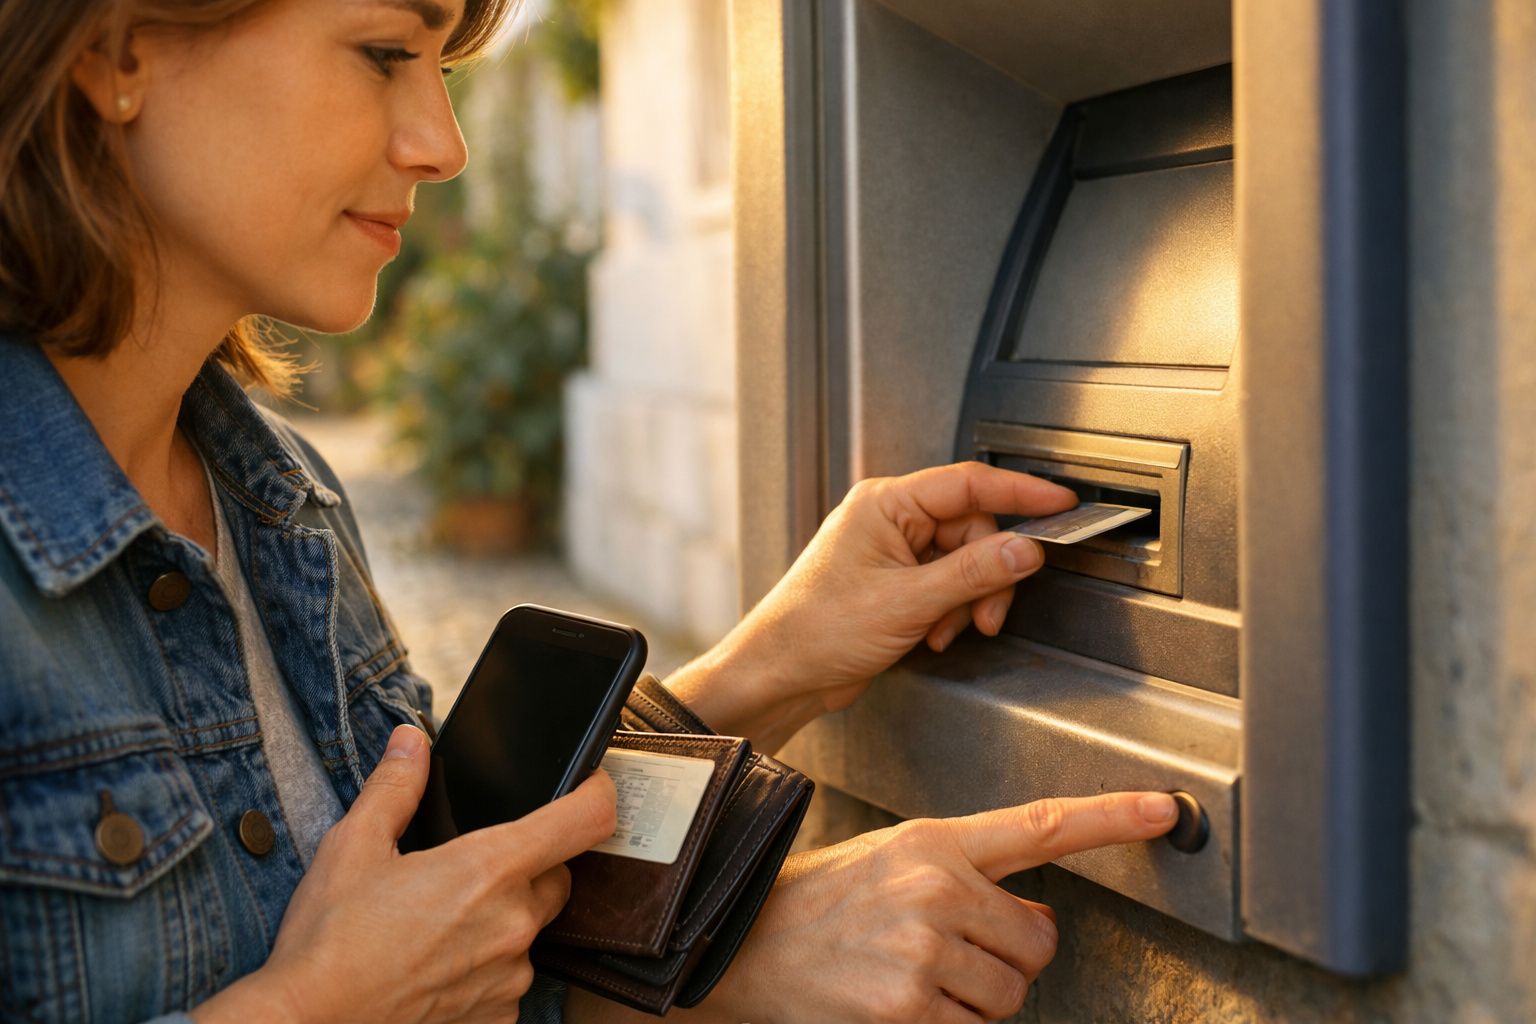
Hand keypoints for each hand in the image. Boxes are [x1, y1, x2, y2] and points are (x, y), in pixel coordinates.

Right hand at [190, 725, 616, 1023]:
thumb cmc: (328, 943)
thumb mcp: (353, 847)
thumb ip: (396, 787)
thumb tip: (412, 741)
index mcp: (489, 868)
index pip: (585, 819)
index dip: (595, 793)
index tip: (589, 786)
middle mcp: (514, 923)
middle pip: (557, 877)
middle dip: (527, 867)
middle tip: (469, 872)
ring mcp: (510, 977)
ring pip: (530, 933)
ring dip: (501, 923)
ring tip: (438, 927)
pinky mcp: (498, 1018)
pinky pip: (509, 982)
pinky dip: (484, 971)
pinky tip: (436, 967)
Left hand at [669, 462, 1075, 745]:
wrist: (780, 674)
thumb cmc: (815, 630)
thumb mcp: (908, 601)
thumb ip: (974, 573)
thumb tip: (1025, 549)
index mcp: (885, 503)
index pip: (970, 484)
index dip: (1021, 494)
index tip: (1061, 504)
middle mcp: (888, 520)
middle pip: (973, 530)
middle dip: (988, 574)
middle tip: (988, 610)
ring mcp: (891, 552)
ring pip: (963, 562)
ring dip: (967, 600)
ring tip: (948, 629)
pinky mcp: (893, 583)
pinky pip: (945, 586)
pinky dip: (950, 612)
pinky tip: (933, 635)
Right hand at [696, 791, 1178, 1023]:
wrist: (741, 945)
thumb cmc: (820, 903)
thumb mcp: (892, 861)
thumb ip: (965, 877)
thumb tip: (1034, 922)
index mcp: (934, 842)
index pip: (1040, 826)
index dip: (1112, 818)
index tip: (1167, 812)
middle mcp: (935, 890)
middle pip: (1040, 943)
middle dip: (1009, 958)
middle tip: (947, 951)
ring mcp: (923, 952)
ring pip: (1011, 996)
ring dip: (976, 999)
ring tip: (913, 976)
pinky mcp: (909, 1010)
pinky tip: (901, 1003)